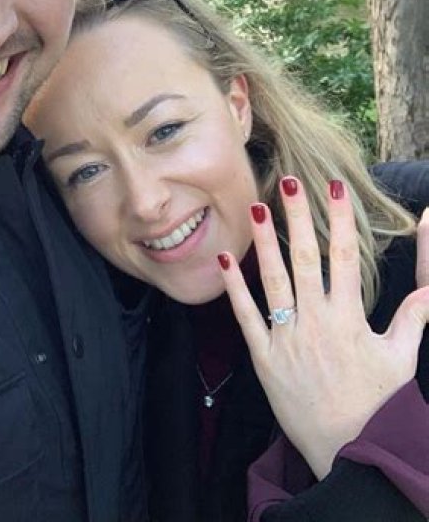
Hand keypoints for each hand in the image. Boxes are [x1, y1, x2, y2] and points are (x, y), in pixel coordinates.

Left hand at [218, 177, 428, 480]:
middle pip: (305, 259)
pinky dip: (234, 289)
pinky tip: (224, 260)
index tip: (334, 189)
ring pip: (272, 281)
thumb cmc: (377, 406)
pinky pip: (245, 318)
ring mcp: (287, 339)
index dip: (339, 220)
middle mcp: (316, 322)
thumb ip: (412, 320)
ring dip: (265, 243)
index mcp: (349, 319)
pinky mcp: (264, 359)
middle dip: (298, 217)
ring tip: (256, 208)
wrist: (349, 454)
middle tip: (289, 181)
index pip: (344, 258)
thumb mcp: (400, 360)